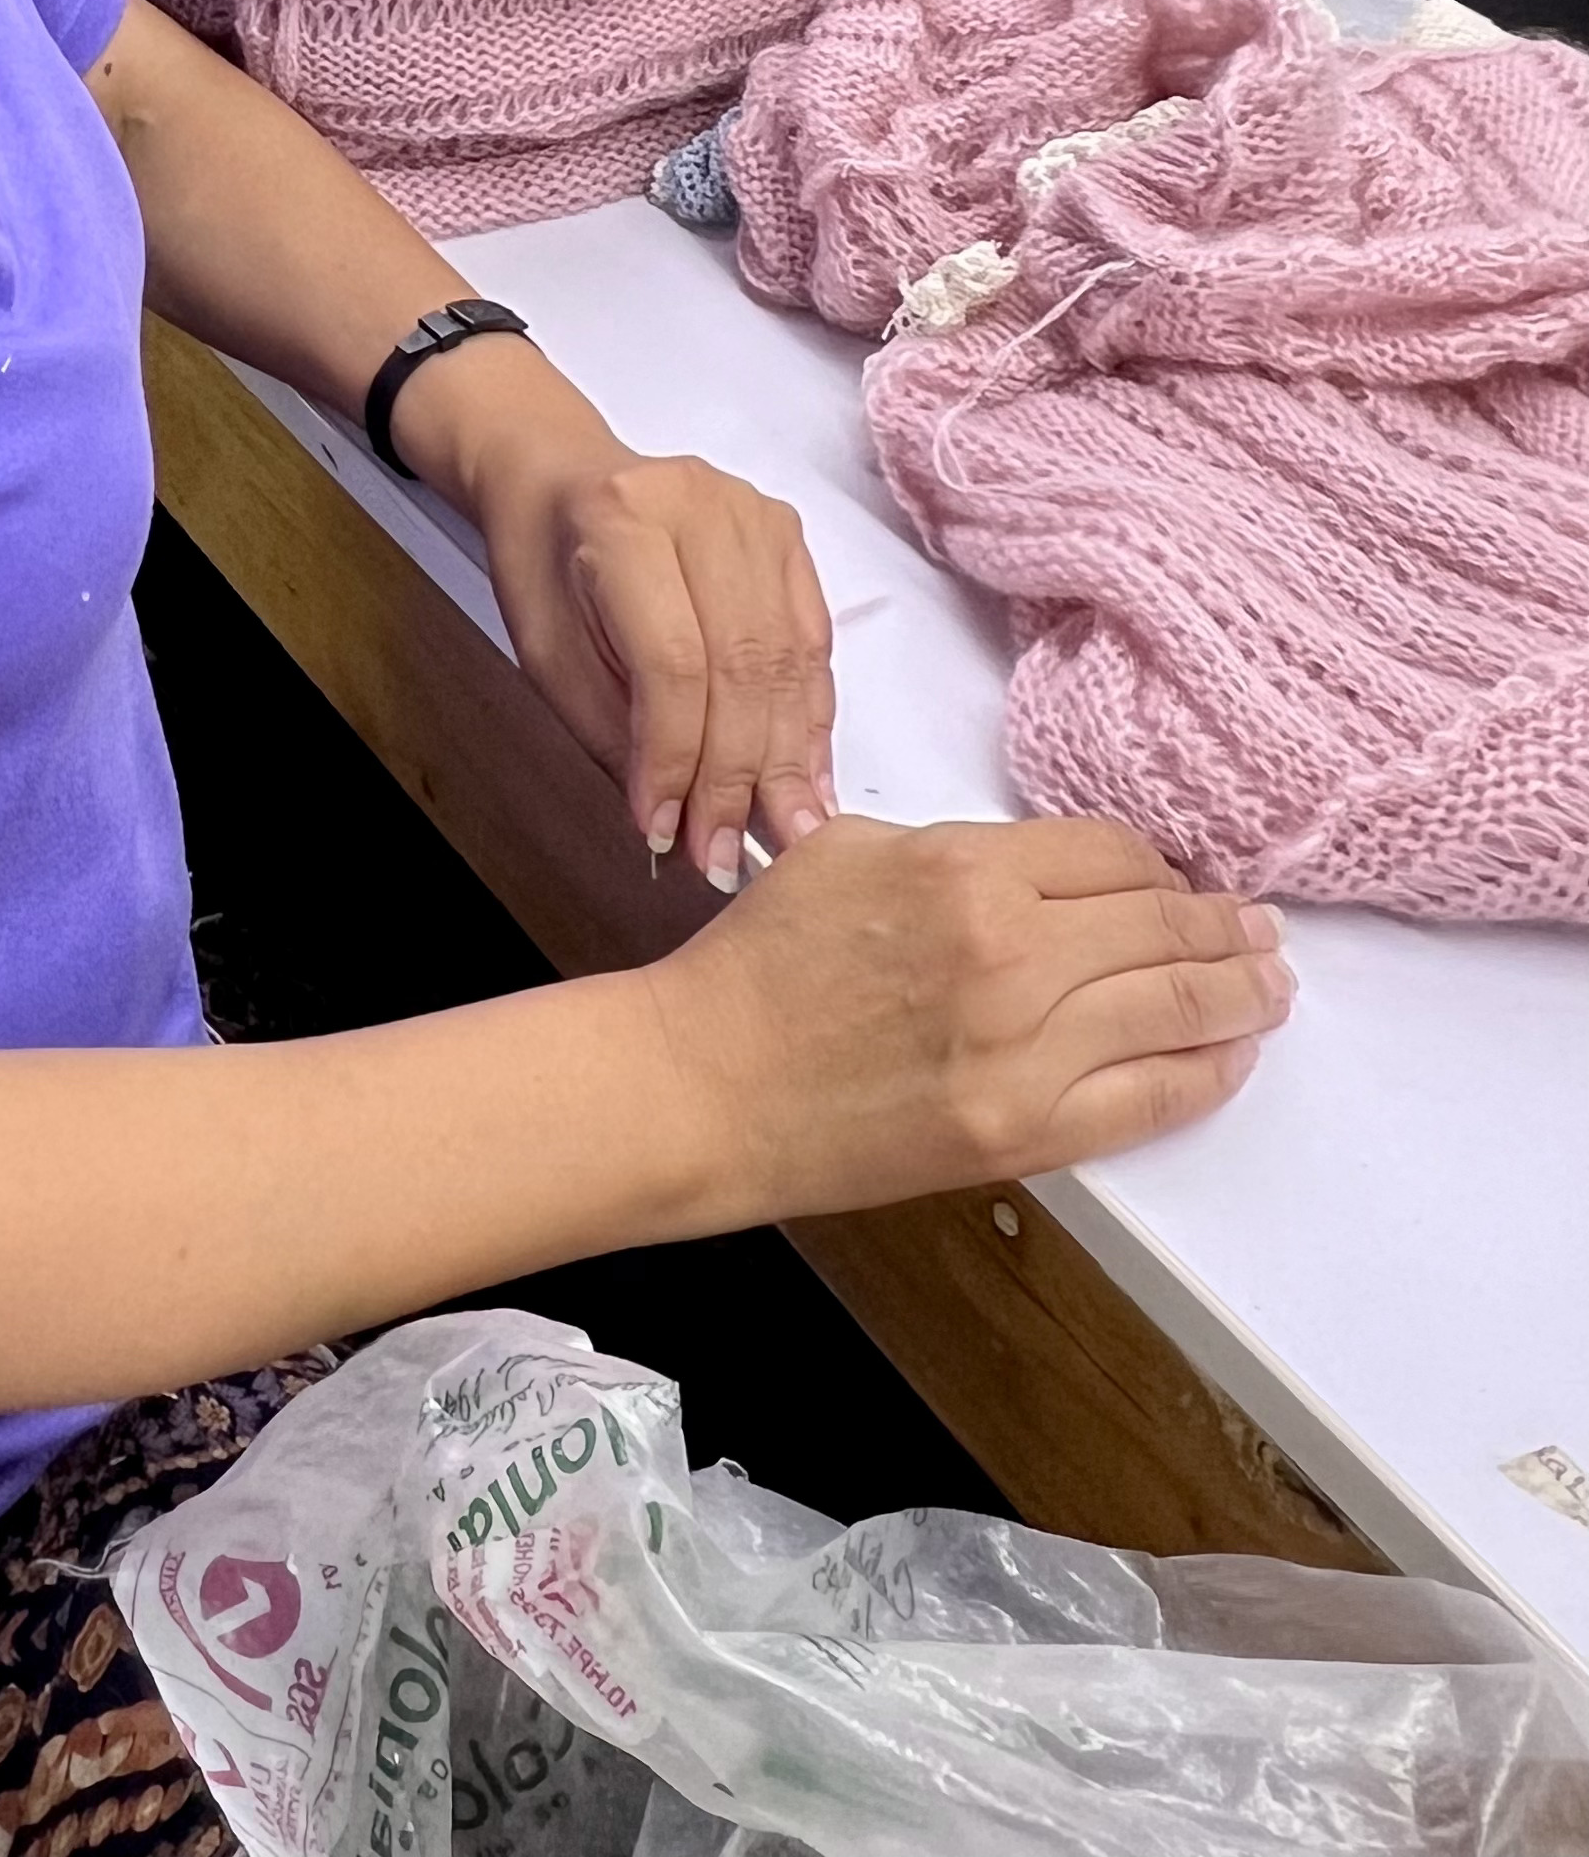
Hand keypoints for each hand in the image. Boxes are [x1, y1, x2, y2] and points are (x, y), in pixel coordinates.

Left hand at [401, 346, 833, 888]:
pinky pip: (812, 642)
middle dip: (737, 775)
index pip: (672, 662)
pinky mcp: (790, 534)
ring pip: (788, 660)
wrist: (557, 473)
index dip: (677, 759)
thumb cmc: (543, 565)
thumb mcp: (546, 653)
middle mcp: (701, 507)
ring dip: (787, 759)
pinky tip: (805, 778)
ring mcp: (756, 515)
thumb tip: (676, 824)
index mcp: (621, 522)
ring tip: (784, 835)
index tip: (668, 834)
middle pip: (741, 665)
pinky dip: (810, 718)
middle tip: (729, 856)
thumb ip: (611, 732)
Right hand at [643, 813, 1295, 1219]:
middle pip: (1161, 925)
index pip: (1112, 853)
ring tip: (1271, 983)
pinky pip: (1151, 1098)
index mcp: (965, 868)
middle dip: (1225, 925)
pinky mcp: (1024, 1133)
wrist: (711, 1082)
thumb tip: (1044, 872)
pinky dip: (1208, 1071)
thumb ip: (956, 849)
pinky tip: (1232, 1051)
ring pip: (1175, 1007)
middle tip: (1263, 927)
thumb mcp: (848, 851)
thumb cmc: (762, 962)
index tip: (1181, 876)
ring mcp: (1024, 1051)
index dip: (1160, 864)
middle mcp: (1011, 953)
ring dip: (1239, 992)